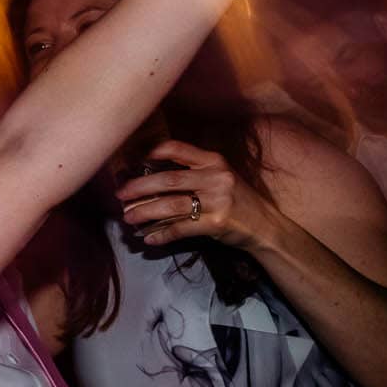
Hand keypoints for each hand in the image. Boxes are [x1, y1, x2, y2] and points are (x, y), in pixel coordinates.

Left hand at [115, 141, 276, 250]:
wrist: (266, 226)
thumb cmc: (238, 199)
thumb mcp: (221, 176)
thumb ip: (193, 171)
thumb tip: (150, 176)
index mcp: (214, 161)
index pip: (177, 148)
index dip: (152, 152)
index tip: (132, 160)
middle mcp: (215, 177)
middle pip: (168, 180)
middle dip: (139, 187)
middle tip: (120, 195)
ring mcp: (217, 201)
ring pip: (170, 205)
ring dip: (144, 212)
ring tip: (128, 218)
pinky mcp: (216, 223)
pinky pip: (180, 228)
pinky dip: (161, 234)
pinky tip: (148, 238)